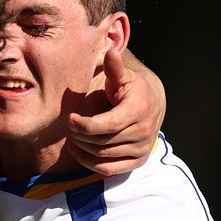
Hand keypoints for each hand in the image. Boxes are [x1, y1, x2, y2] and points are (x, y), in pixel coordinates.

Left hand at [67, 48, 164, 175]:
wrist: (151, 106)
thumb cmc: (130, 90)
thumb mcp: (122, 77)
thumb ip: (114, 68)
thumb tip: (111, 51)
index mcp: (140, 109)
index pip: (108, 125)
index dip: (84, 125)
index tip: (70, 119)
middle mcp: (145, 132)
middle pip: (102, 141)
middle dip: (80, 136)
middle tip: (69, 127)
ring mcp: (142, 149)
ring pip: (103, 155)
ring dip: (82, 148)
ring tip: (73, 136)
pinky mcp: (137, 161)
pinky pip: (109, 169)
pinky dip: (90, 163)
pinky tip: (79, 150)